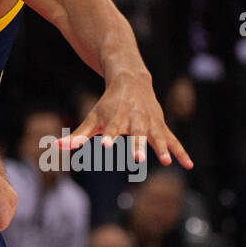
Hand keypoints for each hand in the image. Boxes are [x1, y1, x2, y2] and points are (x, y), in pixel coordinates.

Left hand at [59, 73, 193, 168]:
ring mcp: (150, 123)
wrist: (131, 81)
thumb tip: (57, 147)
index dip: (108, 136)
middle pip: (136, 133)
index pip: (111, 128)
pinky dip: (181, 152)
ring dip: (161, 148)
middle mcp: (134, 119)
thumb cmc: (108, 105)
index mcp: (116, 117)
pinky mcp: (160, 126)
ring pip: (157, 136)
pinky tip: (188, 165)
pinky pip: (173, 140)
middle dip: (138, 145)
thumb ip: (77, 136)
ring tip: (164, 162)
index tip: (104, 145)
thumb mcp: (92, 119)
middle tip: (138, 159)